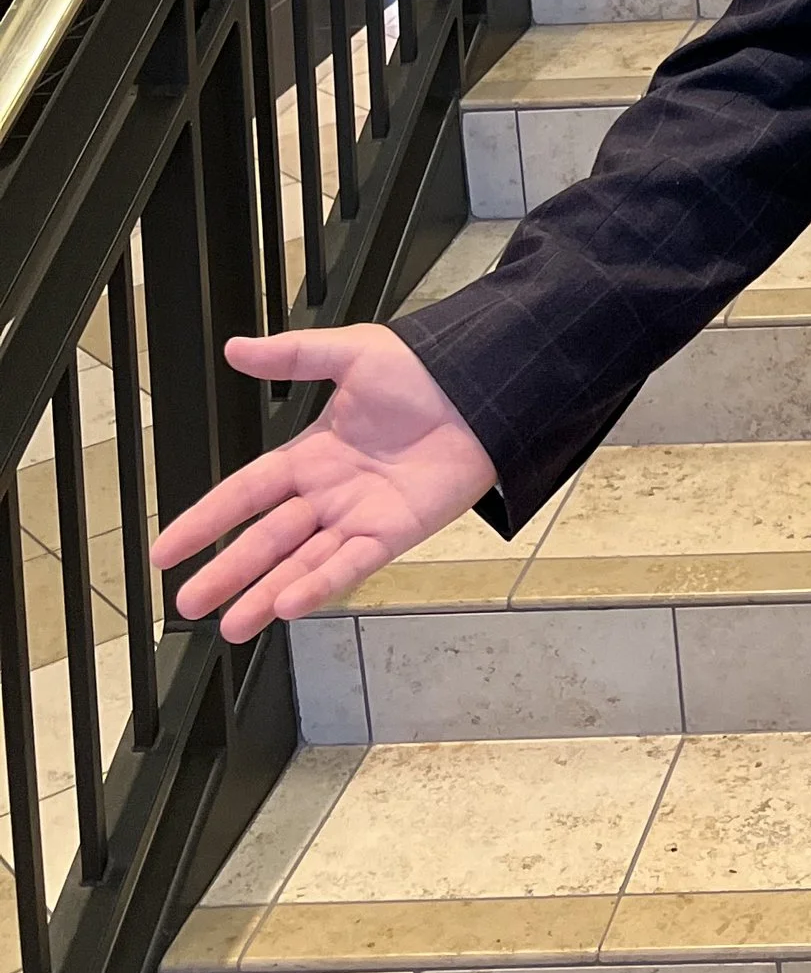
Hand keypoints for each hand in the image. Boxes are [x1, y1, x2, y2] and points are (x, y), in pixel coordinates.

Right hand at [149, 326, 497, 641]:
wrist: (483, 385)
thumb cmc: (423, 369)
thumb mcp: (350, 353)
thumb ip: (292, 357)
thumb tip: (235, 348)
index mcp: (312, 453)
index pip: (245, 493)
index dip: (206, 519)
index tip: (166, 549)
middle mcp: (330, 492)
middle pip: (266, 539)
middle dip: (226, 571)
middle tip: (187, 603)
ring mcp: (359, 516)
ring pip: (301, 562)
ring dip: (264, 593)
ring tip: (229, 624)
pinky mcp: (394, 531)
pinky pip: (349, 564)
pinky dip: (318, 584)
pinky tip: (287, 605)